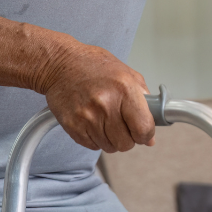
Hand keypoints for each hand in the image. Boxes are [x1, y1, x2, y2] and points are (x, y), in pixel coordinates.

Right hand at [39, 38, 154, 153]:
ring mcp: (88, 117)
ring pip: (110, 147)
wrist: (60, 64)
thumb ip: (144, 99)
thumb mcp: (126, 72)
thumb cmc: (92, 65)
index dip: (147, 134)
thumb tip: (152, 129)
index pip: (144, 128)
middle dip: (128, 137)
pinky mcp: (73, 126)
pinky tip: (93, 121)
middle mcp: (106, 104)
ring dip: (111, 138)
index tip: (145, 133)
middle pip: (126, 143)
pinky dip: (96, 138)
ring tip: (105, 119)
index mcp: (124, 89)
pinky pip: (92, 146)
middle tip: (123, 124)